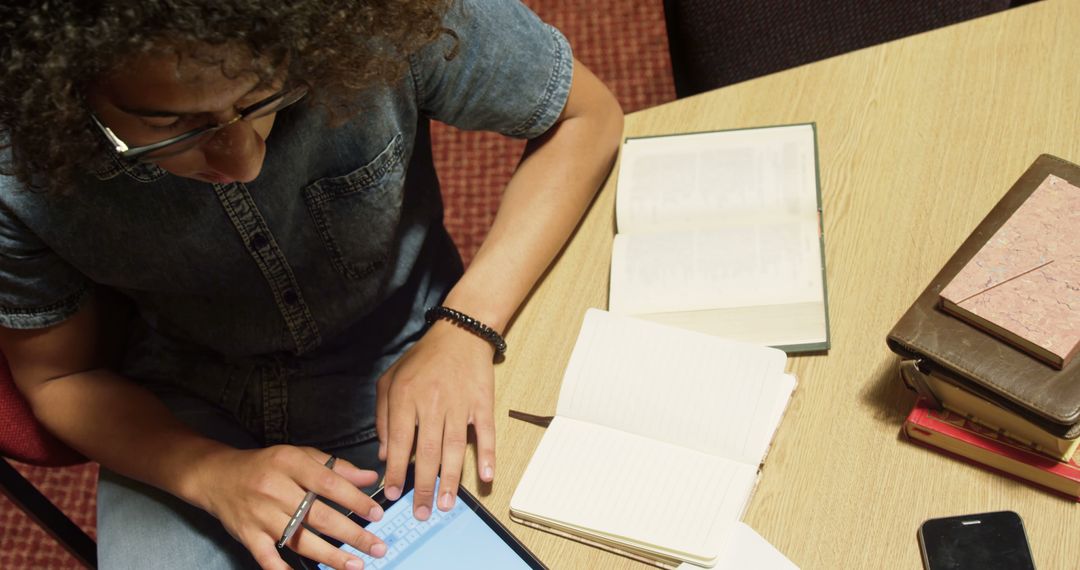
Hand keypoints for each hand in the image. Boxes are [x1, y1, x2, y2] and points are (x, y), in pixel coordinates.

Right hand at [195, 446, 386, 569]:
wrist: (217, 476)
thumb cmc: (266, 465)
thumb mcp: (300, 456)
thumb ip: (336, 467)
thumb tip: (369, 478)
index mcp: (290, 464)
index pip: (329, 483)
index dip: (355, 500)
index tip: (377, 514)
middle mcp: (275, 489)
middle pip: (319, 516)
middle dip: (352, 534)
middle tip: (377, 546)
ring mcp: (260, 515)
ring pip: (299, 539)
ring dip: (330, 556)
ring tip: (355, 565)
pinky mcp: (248, 535)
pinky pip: (268, 558)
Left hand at [375, 320, 495, 518]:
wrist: (461, 333)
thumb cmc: (422, 359)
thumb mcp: (390, 380)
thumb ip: (382, 416)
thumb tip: (383, 454)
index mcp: (406, 397)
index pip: (398, 442)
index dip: (395, 471)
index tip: (392, 495)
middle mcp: (432, 403)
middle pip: (426, 452)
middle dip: (423, 486)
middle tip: (421, 513)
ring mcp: (460, 404)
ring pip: (455, 448)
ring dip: (450, 479)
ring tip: (445, 504)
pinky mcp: (483, 404)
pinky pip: (486, 433)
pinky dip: (488, 456)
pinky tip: (486, 478)